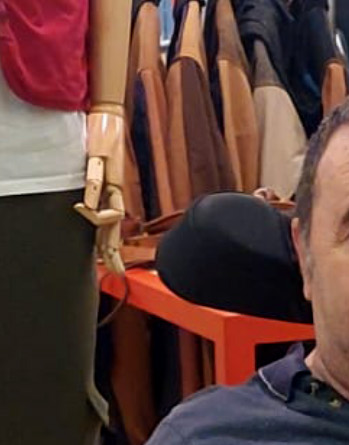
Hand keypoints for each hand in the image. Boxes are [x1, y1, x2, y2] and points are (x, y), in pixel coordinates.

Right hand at [75, 109, 126, 274]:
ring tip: (81, 210)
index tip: (116, 271)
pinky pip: (95, 181)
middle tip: (118, 272)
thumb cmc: (102, 146)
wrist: (109, 119)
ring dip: (97, 218)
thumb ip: (94, 192)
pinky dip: (90, 192)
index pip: (112, 231)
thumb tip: (86, 208)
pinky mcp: (99, 160)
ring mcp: (108, 178)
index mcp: (111, 198)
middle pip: (113, 228)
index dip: (113, 252)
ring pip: (108, 208)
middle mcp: (113, 193)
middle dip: (114, 252)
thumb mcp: (98, 174)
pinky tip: (82, 203)